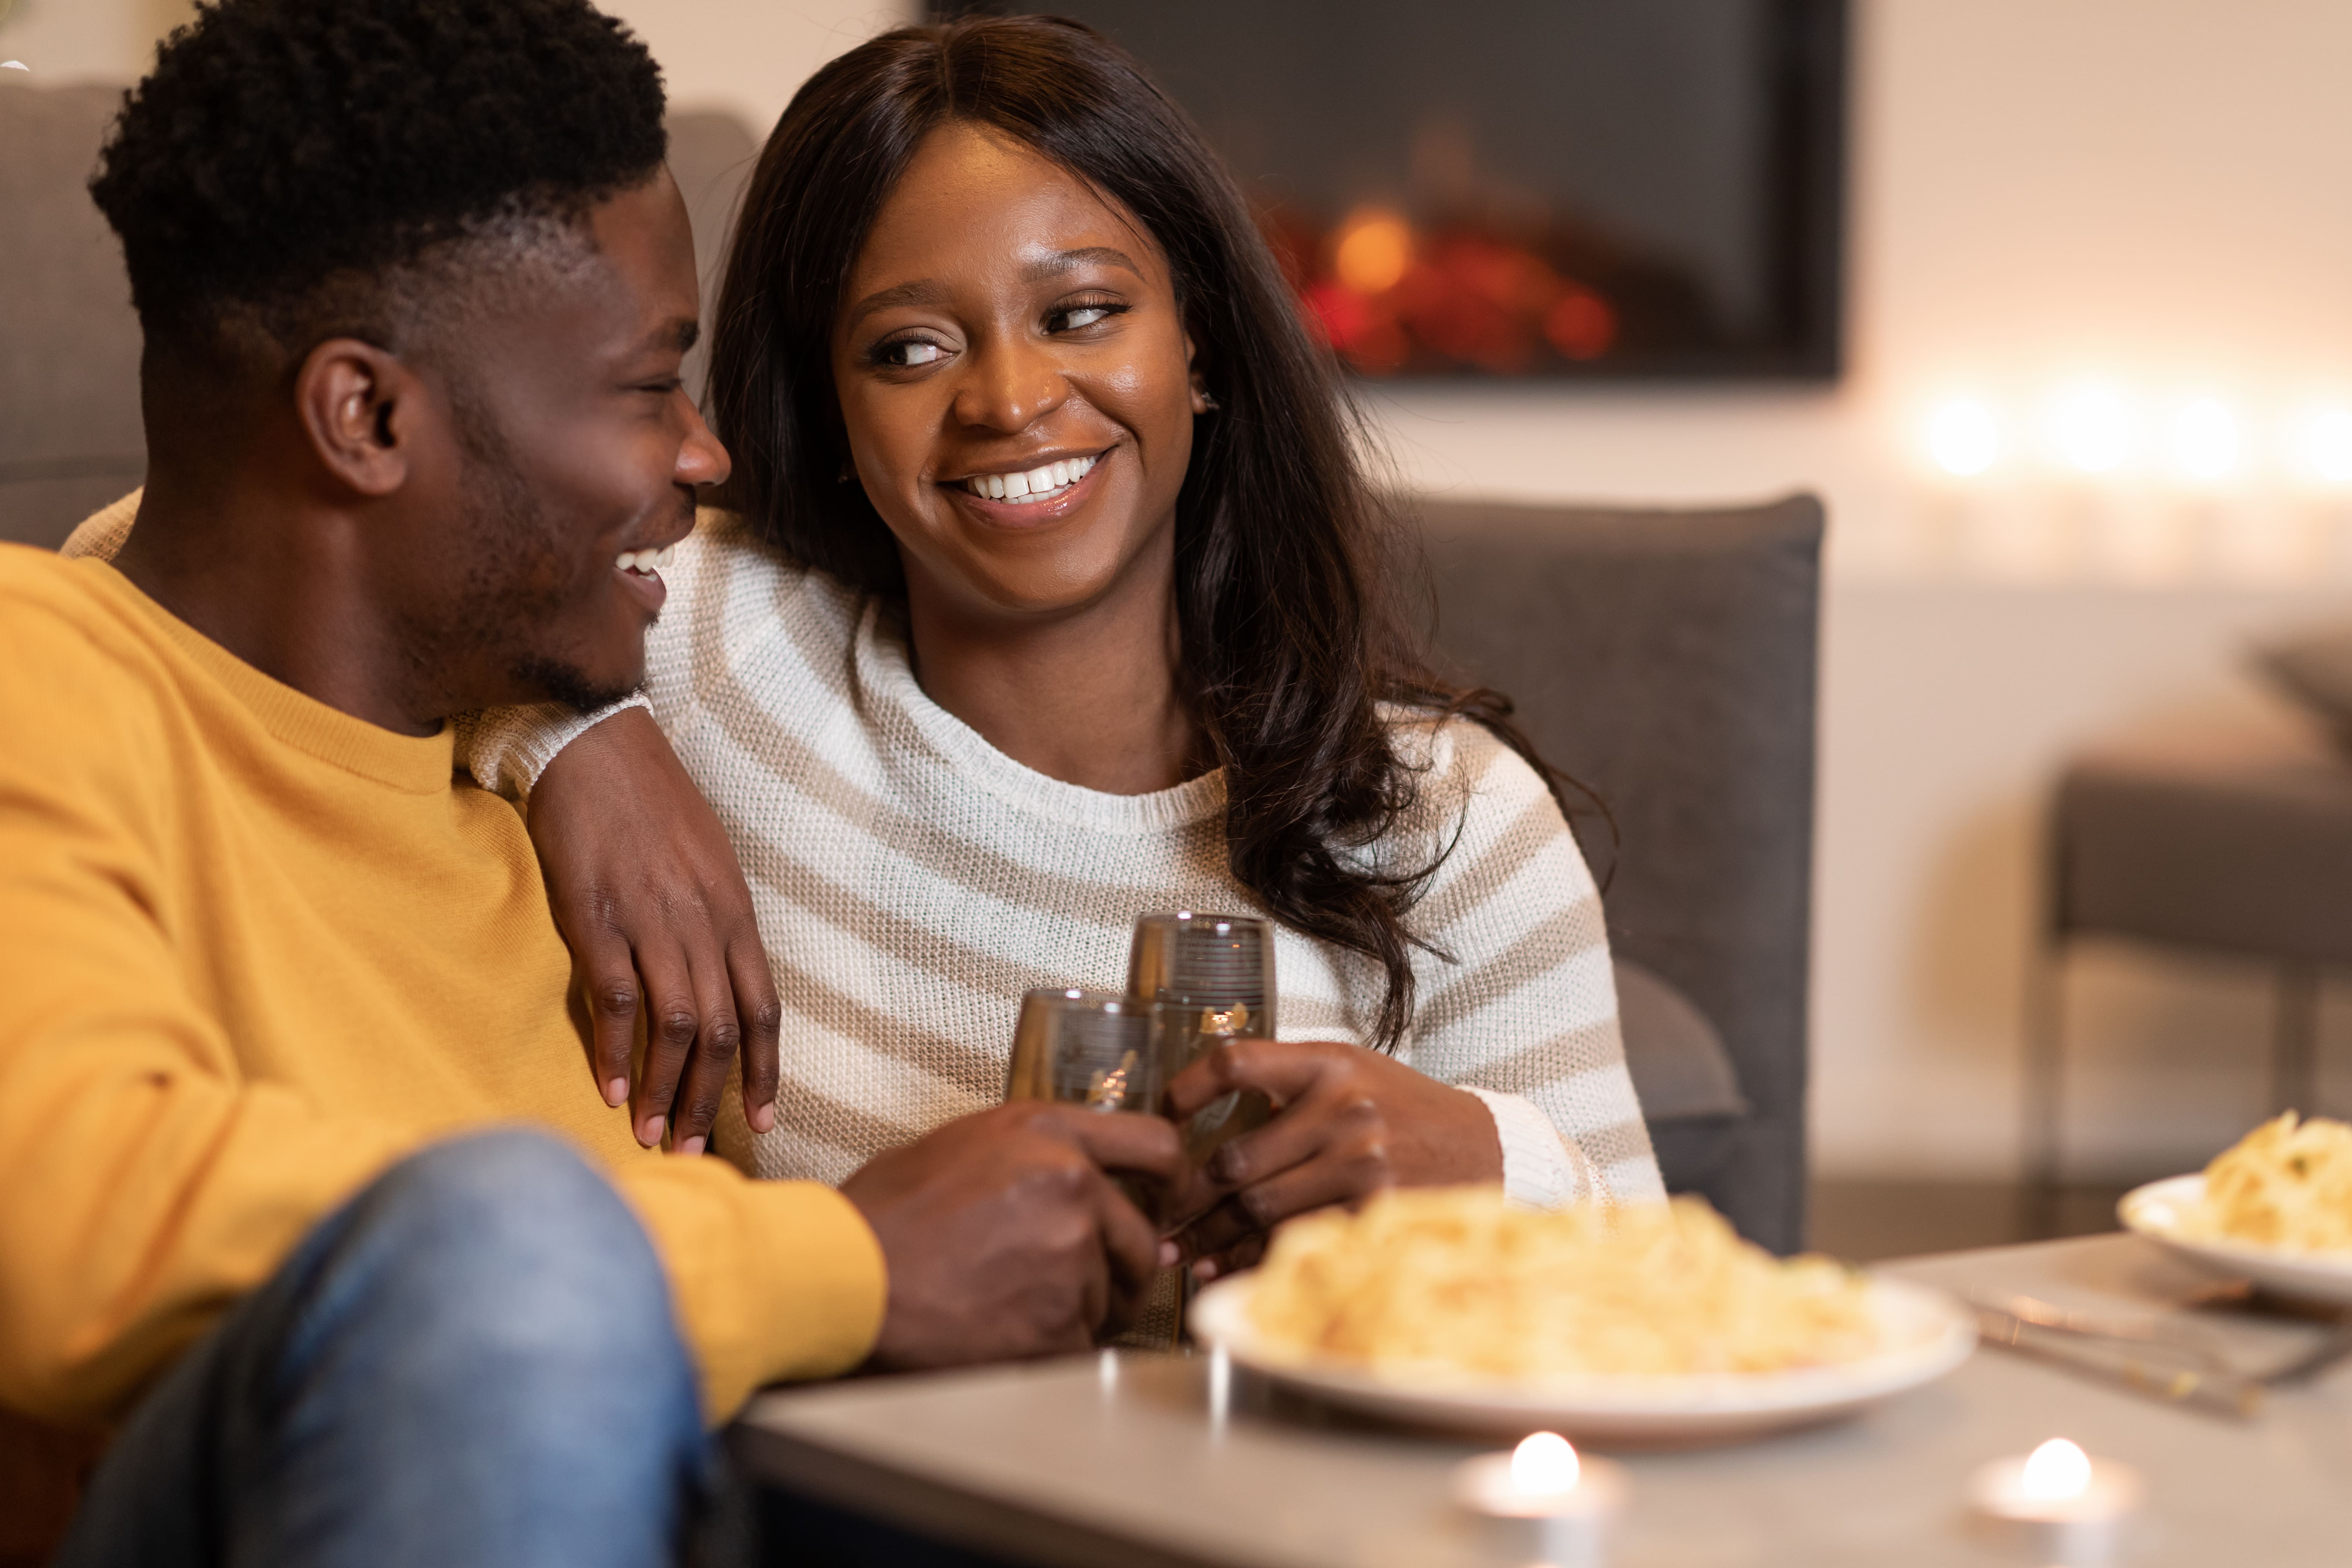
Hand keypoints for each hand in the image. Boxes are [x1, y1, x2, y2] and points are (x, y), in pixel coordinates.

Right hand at [526, 705, 778, 1153]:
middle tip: (696, 1152)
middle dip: (712, 1099)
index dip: (765, 1071)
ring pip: (676, 1025)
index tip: (762, 1122)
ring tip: (656, 1137)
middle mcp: (701, 923)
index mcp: (734, 912)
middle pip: (723, 1031)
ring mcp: (650, 922)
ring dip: (666, 1090)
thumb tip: (722, 985)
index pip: (763, 1008)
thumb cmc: (654, 804)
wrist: (596, 744)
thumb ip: (717, 926)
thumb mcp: (709, 863)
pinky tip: (612, 1090)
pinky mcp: (596, 919)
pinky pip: (616, 999)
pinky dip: (617, 1052)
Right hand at [841, 1103, 1185, 1368]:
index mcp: (1046, 1131)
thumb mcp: (962, 1148)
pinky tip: (1002, 1337)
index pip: (1156, 1144)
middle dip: (1117, 1269)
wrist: (841, 1276)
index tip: (1165, 1204)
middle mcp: (1071, 1183)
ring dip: (1076, 1312)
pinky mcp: (1058, 1320)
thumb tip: (1087, 1184)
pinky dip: (1051, 1349)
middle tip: (1075, 1287)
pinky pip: (1082, 1344)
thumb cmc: (883, 1216)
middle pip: (1140, 1239)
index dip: (1170, 1182)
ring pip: (1109, 1297)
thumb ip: (1032, 1156)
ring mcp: (1069, 1253)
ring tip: (1010, 1309)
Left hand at [1163, 1039, 1501, 1278]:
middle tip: (1159, 1213)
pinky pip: (1293, 1241)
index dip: (1186, 1087)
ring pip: (1256, 1208)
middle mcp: (1343, 1109)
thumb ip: (1288, 1083)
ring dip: (1208, 1237)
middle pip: (1233, 1158)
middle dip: (1184, 1196)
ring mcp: (1360, 1163)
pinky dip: (1250, 1259)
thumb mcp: (1352, 1070)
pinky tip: (1222, 1268)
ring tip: (1178, 1251)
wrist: (1485, 1148)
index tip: (1163, 1112)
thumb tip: (1203, 1118)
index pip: (1235, 1062)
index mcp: (1330, 1063)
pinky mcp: (1374, 1212)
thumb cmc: (1403, 1109)